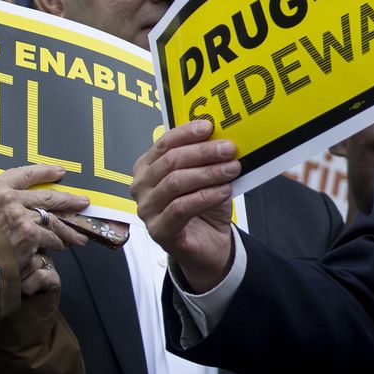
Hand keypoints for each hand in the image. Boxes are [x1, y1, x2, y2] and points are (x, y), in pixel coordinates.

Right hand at [0, 165, 90, 289]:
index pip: (23, 174)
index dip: (44, 172)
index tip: (60, 172)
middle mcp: (9, 198)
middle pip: (47, 196)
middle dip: (68, 200)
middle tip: (83, 202)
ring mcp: (22, 216)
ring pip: (53, 219)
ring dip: (67, 229)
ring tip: (79, 237)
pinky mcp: (31, 235)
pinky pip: (50, 238)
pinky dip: (55, 244)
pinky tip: (59, 248)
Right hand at [132, 119, 238, 290]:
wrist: (209, 246)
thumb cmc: (204, 208)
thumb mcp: (207, 177)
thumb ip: (208, 159)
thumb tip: (223, 138)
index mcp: (148, 167)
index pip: (164, 143)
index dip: (186, 133)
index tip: (209, 127)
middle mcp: (142, 186)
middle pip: (171, 161)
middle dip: (203, 152)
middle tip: (229, 149)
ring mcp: (147, 209)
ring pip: (176, 183)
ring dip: (208, 173)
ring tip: (231, 169)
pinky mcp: (158, 230)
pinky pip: (181, 208)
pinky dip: (205, 196)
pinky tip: (223, 190)